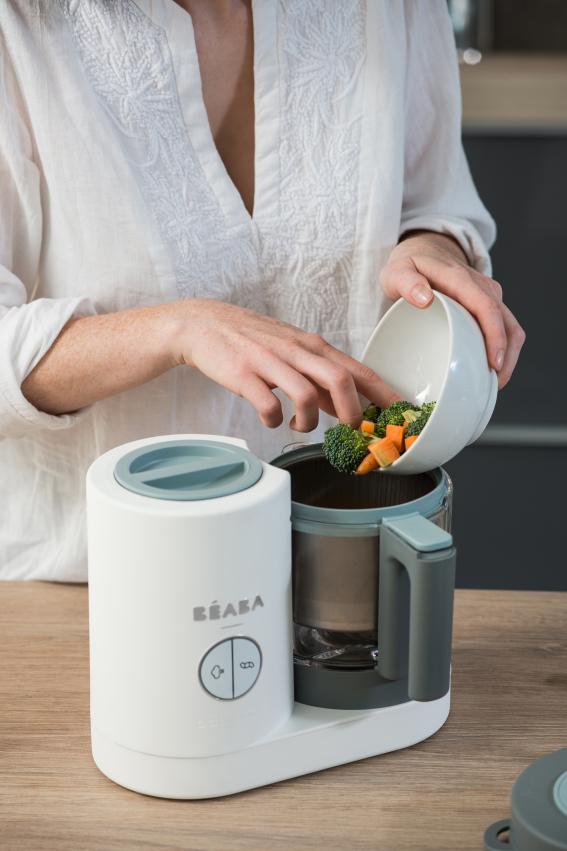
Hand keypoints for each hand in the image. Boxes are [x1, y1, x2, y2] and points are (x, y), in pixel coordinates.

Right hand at [168, 300, 397, 430]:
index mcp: (313, 346)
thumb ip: (320, 379)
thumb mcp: (294, 352)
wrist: (205, 325)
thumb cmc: (254, 341)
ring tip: (300, 426)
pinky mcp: (244, 375)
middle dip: (352, 413)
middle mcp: (296, 351)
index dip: (384, 394)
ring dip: (310, 421)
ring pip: (306, 394)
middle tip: (350, 432)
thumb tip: (349, 408)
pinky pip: (269, 405)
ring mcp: (270, 362)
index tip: (402, 415)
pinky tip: (271, 420)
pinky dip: (274, 420)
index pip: (359, 369)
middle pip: (340, 380)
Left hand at [380, 231, 525, 388]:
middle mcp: (481, 286)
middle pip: (505, 321)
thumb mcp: (396, 271)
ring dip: (509, 355)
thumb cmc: (408, 265)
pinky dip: (503, 348)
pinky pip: (505, 326)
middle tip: (493, 383)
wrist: (423, 251)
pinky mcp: (489, 304)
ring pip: (511, 326)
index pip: (486, 307)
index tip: (494, 362)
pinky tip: (491, 368)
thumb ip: (406, 282)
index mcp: (460, 278)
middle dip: (505, 355)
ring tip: (494, 381)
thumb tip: (425, 299)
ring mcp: (488, 294)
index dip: (495, 336)